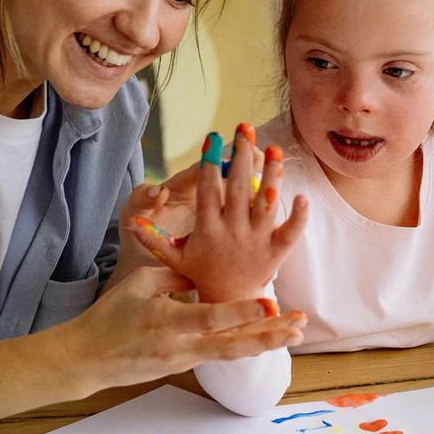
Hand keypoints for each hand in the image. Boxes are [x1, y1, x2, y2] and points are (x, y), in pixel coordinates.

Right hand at [63, 266, 305, 392]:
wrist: (89, 358)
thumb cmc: (110, 315)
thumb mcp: (139, 284)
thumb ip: (174, 278)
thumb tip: (202, 275)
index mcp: (166, 321)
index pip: (212, 318)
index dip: (243, 311)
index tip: (271, 301)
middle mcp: (180, 346)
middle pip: (232, 345)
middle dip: (268, 336)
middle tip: (298, 327)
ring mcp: (184, 360)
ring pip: (231, 353)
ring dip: (264, 342)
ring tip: (294, 334)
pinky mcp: (184, 365)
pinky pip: (219, 353)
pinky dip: (244, 343)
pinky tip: (267, 337)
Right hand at [132, 124, 308, 302]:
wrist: (229, 305)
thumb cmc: (200, 274)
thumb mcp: (174, 258)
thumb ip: (153, 239)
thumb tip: (131, 222)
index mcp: (208, 230)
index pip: (209, 191)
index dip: (210, 164)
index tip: (213, 138)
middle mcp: (233, 233)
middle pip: (239, 189)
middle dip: (242, 157)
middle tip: (246, 129)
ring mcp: (256, 242)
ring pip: (266, 204)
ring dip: (272, 176)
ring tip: (274, 149)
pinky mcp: (276, 253)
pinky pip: (290, 232)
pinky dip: (298, 215)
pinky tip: (302, 195)